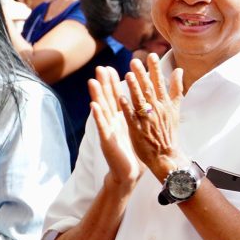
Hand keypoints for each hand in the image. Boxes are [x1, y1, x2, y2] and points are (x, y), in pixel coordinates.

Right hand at [89, 66, 142, 187]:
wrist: (130, 172)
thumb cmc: (136, 151)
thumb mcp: (139, 129)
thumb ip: (140, 114)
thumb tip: (147, 101)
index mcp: (122, 118)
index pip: (117, 96)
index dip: (114, 83)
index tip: (112, 68)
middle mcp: (113, 121)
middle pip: (108, 99)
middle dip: (104, 83)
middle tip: (100, 68)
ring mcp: (109, 130)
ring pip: (102, 109)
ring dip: (97, 95)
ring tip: (92, 81)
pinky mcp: (107, 140)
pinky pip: (102, 126)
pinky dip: (97, 116)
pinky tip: (93, 106)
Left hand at [118, 54, 185, 183]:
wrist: (166, 155)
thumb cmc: (169, 131)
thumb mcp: (176, 108)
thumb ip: (176, 88)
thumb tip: (179, 70)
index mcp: (165, 104)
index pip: (160, 83)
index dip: (155, 69)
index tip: (152, 55)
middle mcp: (157, 110)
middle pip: (148, 89)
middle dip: (142, 74)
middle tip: (135, 60)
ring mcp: (147, 120)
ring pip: (139, 101)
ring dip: (134, 88)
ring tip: (128, 75)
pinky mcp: (138, 129)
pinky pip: (132, 117)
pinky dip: (127, 107)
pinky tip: (121, 98)